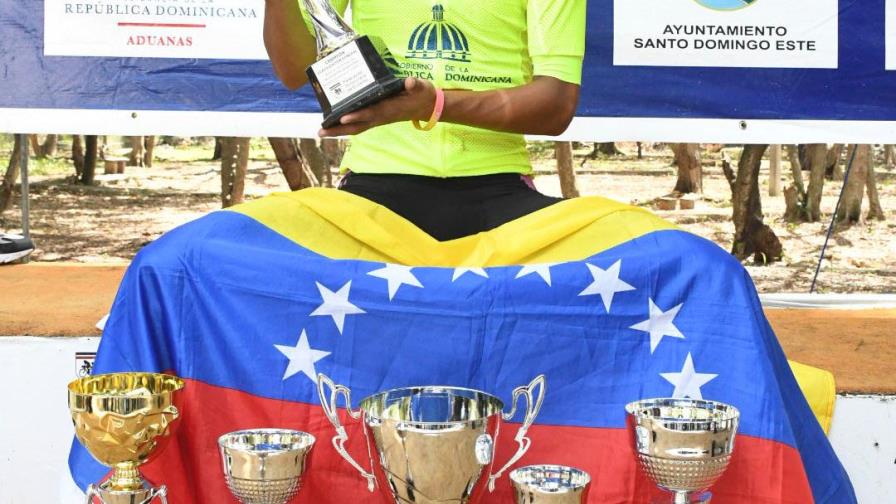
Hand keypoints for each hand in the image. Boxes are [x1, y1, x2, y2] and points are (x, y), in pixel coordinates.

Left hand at [319, 77, 436, 136]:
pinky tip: (333, 124)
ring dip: (339, 131)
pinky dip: (345, 127)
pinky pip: (358, 125)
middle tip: (320, 132)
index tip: (343, 118)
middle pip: (357, 126)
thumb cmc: (422, 95)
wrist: (427, 107)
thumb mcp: (421, 87)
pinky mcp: (376, 118)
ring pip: (356, 128)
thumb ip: (415, 85)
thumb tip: (410, 81)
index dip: (358, 116)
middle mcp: (381, 117)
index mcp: (390, 109)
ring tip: (321, 131)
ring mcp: (378, 119)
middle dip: (339, 130)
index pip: (372, 113)